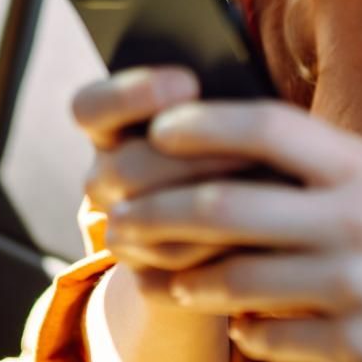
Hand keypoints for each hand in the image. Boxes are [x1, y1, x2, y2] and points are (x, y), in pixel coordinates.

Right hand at [71, 66, 270, 272]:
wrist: (236, 235)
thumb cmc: (236, 153)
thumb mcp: (223, 123)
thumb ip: (218, 104)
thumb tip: (242, 87)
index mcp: (113, 129)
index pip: (89, 107)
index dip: (130, 94)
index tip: (189, 82)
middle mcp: (106, 179)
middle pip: (124, 168)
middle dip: (194, 160)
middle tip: (252, 154)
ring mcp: (121, 231)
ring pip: (148, 224)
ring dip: (212, 209)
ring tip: (271, 194)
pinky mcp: (145, 278)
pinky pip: (171, 272)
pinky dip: (218, 255)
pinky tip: (260, 238)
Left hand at [103, 99, 361, 361]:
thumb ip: (335, 177)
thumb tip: (250, 158)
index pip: (268, 125)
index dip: (202, 124)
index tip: (156, 130)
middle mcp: (360, 218)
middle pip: (225, 205)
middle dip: (158, 214)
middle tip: (121, 220)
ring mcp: (356, 285)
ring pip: (232, 279)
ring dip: (185, 283)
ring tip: (162, 281)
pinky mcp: (356, 346)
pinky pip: (267, 339)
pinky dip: (244, 335)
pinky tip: (241, 330)